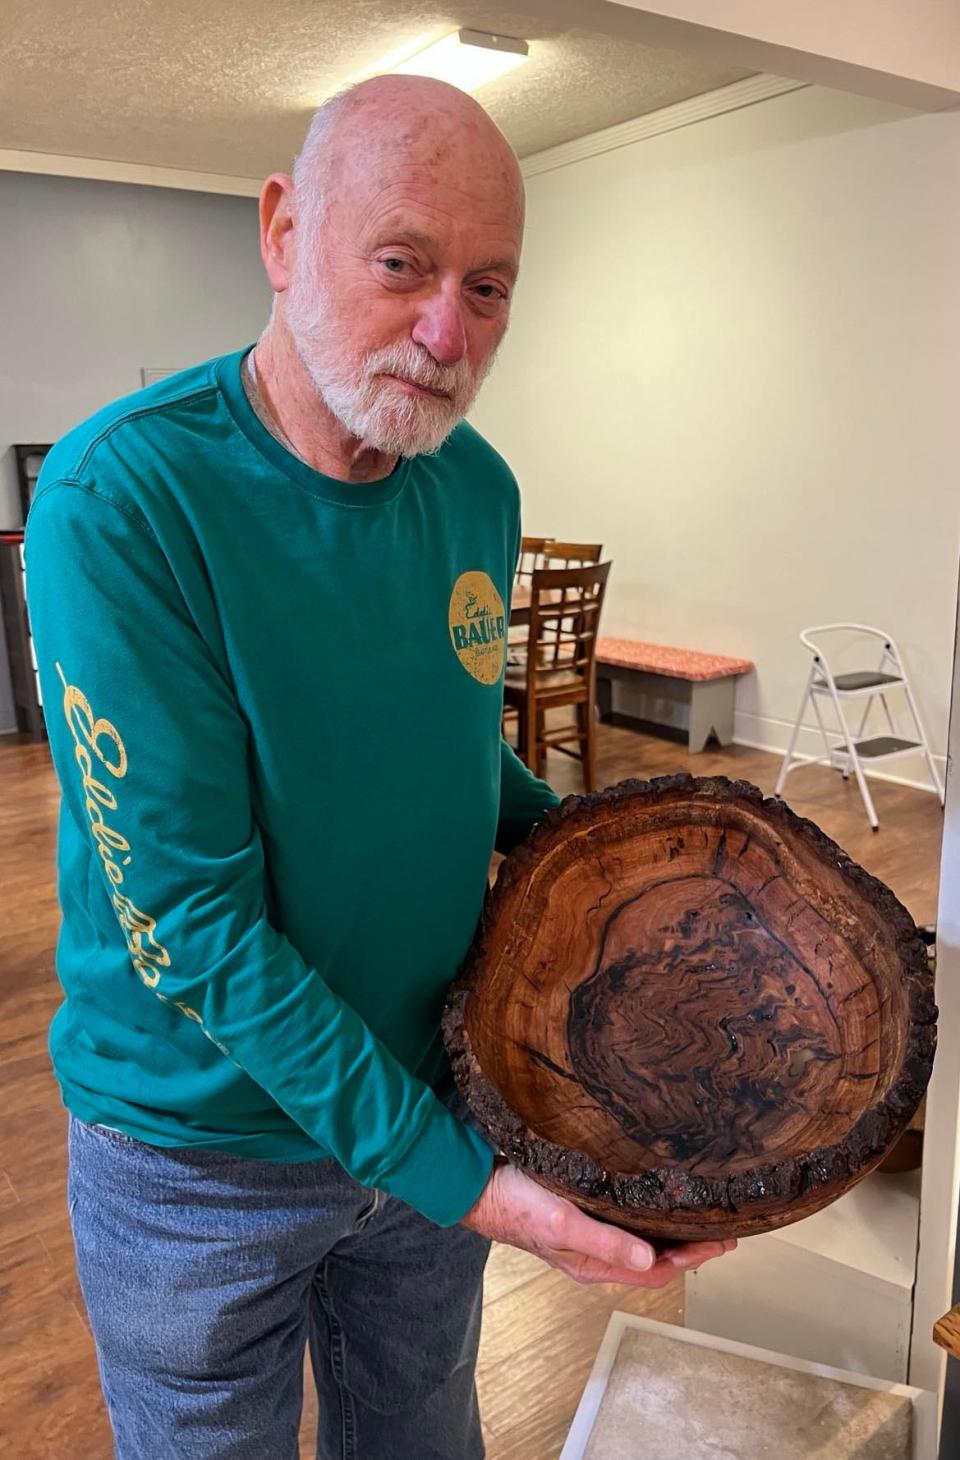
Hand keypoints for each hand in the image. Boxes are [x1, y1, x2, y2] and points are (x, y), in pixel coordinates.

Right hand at [461, 1157, 735, 1286]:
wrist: (477, 1186)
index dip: (693, 1259)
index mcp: (594, 1265)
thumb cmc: (518, 1206)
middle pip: (653, 1259)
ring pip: (640, 1241)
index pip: (656, 1270)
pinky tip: (655, 1197)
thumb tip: (649, 1256)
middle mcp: (594, 1256)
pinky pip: (623, 1223)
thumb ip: (605, 1241)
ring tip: (698, 1213)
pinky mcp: (578, 1214)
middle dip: (690, 1246)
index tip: (724, 1240)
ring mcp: (586, 1236)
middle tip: (723, 1226)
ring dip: (670, 1232)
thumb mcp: (563, 1223)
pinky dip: (647, 1216)